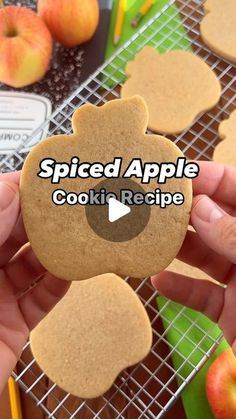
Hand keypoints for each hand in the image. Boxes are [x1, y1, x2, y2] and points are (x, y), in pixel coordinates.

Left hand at [0, 171, 69, 393]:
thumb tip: (11, 185)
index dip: (24, 194)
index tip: (50, 182)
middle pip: (19, 235)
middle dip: (46, 222)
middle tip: (72, 209)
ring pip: (34, 265)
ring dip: (57, 253)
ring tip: (78, 238)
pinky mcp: (14, 324)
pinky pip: (42, 299)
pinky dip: (59, 284)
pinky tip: (72, 271)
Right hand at [152, 161, 235, 352]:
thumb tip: (201, 208)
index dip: (210, 178)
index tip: (177, 174)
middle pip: (216, 221)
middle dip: (184, 210)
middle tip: (151, 201)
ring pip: (205, 256)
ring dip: (177, 247)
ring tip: (148, 236)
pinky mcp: (230, 314)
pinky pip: (201, 296)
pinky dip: (180, 288)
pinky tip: (158, 279)